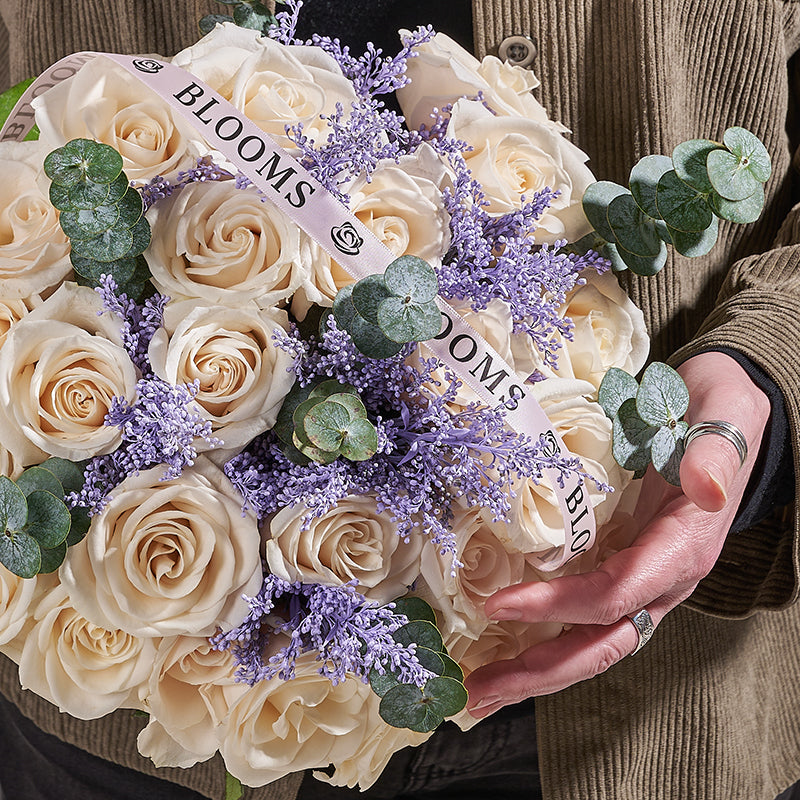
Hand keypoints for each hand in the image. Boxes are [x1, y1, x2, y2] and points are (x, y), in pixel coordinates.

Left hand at [464, 351, 770, 717]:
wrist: (721, 412)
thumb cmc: (716, 411)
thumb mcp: (722, 416)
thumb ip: (713, 454)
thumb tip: (706, 487)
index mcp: (682, 548)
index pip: (617, 593)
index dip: (558, 605)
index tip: (497, 604)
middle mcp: (663, 578)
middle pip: (603, 643)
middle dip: (542, 671)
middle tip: (479, 690)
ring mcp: (643, 579)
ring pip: (593, 641)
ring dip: (538, 669)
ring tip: (482, 688)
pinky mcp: (624, 567)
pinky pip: (586, 617)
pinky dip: (546, 639)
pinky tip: (506, 648)